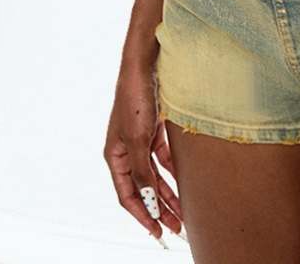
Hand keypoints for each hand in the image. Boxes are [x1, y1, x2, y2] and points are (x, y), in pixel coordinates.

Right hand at [103, 61, 183, 243]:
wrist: (144, 66)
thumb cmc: (135, 99)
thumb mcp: (139, 139)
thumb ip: (143, 170)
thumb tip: (147, 199)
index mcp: (115, 156)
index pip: (128, 195)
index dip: (142, 215)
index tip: (158, 232)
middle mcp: (126, 151)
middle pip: (143, 188)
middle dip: (159, 208)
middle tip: (177, 227)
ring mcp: (140, 140)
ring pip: (155, 175)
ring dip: (168, 192)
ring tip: (183, 210)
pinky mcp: (153, 129)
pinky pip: (163, 157)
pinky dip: (172, 170)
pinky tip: (184, 181)